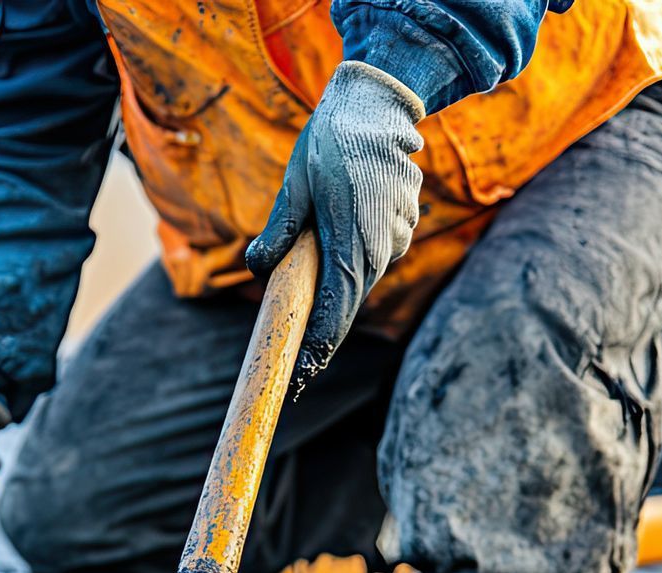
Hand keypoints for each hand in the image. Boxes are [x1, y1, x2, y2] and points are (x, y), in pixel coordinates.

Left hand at [245, 61, 425, 379]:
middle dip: (322, 328)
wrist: (381, 104)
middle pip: (348, 304)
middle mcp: (382, 249)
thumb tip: (258, 267)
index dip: (316, 352)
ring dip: (336, 281)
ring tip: (312, 269)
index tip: (299, 380)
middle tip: (295, 360)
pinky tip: (339, 230)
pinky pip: (372, 254)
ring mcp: (398, 236)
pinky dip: (352, 255)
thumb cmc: (332, 142)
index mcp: (353, 247)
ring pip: (360, 277)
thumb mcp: (295, 185)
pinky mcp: (403, 224)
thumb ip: (279, 231)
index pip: (334, 316)